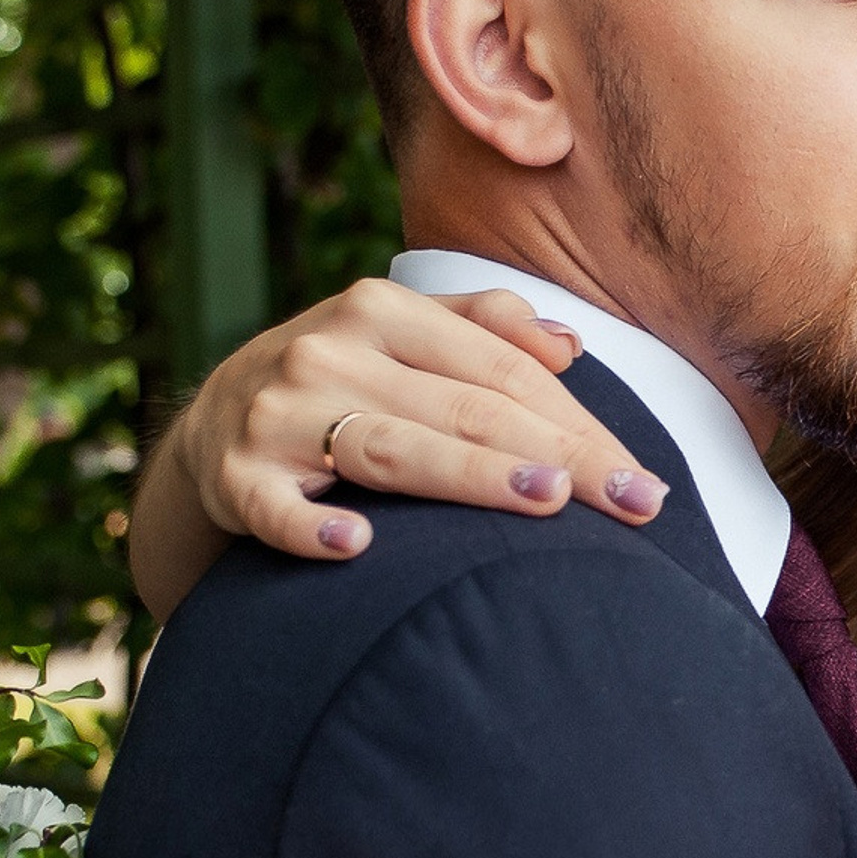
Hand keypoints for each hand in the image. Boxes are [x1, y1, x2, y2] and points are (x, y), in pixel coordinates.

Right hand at [173, 278, 667, 563]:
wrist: (215, 426)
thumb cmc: (342, 382)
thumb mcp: (402, 332)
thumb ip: (485, 326)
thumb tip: (571, 346)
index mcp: (381, 311)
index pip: (503, 371)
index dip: (579, 424)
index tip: (641, 476)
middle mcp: (329, 351)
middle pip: (466, 409)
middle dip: (559, 458)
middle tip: (631, 502)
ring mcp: (278, 413)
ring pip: (393, 448)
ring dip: (471, 476)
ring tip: (545, 501)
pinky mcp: (236, 477)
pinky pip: (276, 508)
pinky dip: (311, 527)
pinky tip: (355, 547)